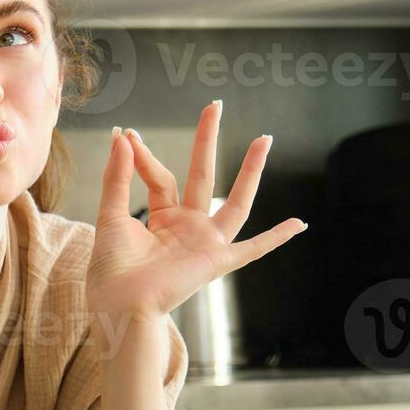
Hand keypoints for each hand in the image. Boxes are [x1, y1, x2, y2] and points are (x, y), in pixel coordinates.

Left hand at [87, 100, 307, 322]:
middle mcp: (188, 228)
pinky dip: (276, 238)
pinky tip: (299, 224)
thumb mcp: (110, 215)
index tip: (127, 134)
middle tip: (214, 105)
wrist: (120, 304)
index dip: (144, 156)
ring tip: (264, 139)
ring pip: (236, 201)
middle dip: (207, 139)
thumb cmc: (111, 271)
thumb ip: (119, 176)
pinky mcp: (218, 261)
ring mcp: (206, 243)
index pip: (161, 177)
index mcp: (163, 220)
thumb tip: (121, 135)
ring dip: (252, 171)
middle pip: (202, 175)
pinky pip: (254, 249)